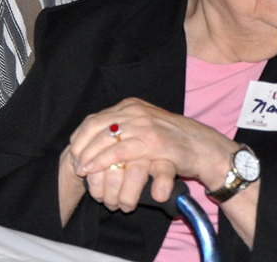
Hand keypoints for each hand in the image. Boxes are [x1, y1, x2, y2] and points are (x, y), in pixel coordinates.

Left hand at [66, 98, 236, 212]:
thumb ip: (126, 127)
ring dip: (89, 155)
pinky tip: (94, 169)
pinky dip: (102, 161)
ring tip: (81, 170)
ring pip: (105, 138)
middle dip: (81, 146)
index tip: (73, 150)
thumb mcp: (145, 127)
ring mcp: (143, 125)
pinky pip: (119, 151)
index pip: (95, 118)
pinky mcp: (152, 142)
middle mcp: (134, 111)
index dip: (81, 135)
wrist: (203, 147)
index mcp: (130, 105)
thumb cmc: (173, 141)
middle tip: (74, 163)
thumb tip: (100, 134)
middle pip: (95, 126)